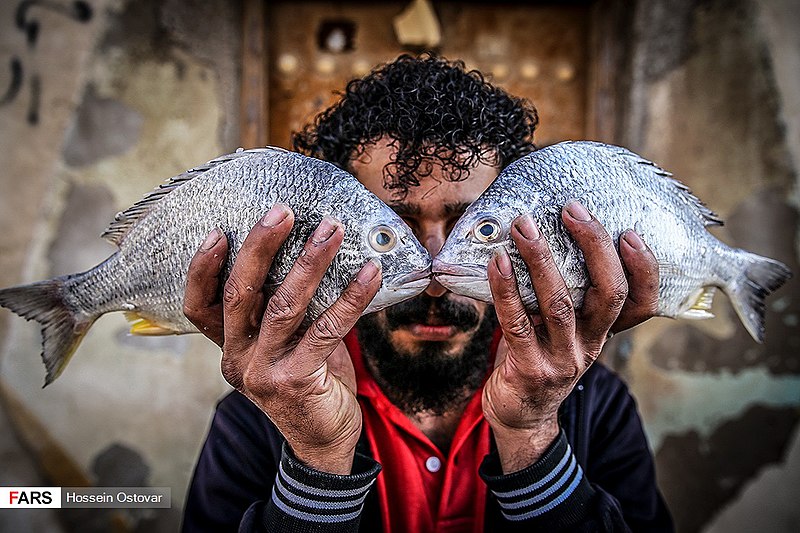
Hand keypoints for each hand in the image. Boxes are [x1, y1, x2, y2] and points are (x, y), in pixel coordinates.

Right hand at [183, 205, 381, 473]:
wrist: (325, 439)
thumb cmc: (309, 379)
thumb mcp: (287, 344)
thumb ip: (287, 308)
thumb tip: (314, 247)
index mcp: (229, 346)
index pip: (199, 306)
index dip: (202, 270)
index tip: (217, 231)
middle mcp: (238, 359)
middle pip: (240, 294)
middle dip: (260, 247)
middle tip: (283, 211)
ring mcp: (264, 372)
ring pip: (284, 305)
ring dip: (311, 262)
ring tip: (332, 230)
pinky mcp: (297, 381)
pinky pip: (327, 328)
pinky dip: (351, 296)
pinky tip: (370, 273)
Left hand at [483, 201, 658, 472]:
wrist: (519, 415)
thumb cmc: (539, 356)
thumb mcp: (564, 329)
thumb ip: (566, 293)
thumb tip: (545, 229)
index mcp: (604, 332)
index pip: (642, 303)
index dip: (644, 269)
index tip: (630, 232)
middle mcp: (590, 345)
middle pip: (608, 294)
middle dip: (594, 247)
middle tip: (572, 210)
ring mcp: (562, 360)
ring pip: (560, 304)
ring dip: (542, 260)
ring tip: (525, 226)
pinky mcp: (529, 370)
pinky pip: (517, 323)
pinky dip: (506, 289)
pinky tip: (498, 262)